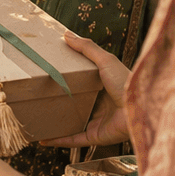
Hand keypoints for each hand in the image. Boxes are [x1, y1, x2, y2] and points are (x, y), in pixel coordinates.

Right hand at [40, 32, 130, 147]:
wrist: (139, 108)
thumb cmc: (126, 83)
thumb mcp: (106, 61)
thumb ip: (87, 49)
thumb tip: (66, 35)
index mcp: (101, 88)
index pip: (79, 84)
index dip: (64, 81)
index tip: (47, 76)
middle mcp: (98, 105)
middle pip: (73, 105)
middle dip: (56, 104)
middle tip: (36, 99)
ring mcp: (95, 122)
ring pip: (70, 124)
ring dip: (54, 125)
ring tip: (35, 122)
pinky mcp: (94, 136)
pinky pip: (72, 140)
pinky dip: (57, 141)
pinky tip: (42, 140)